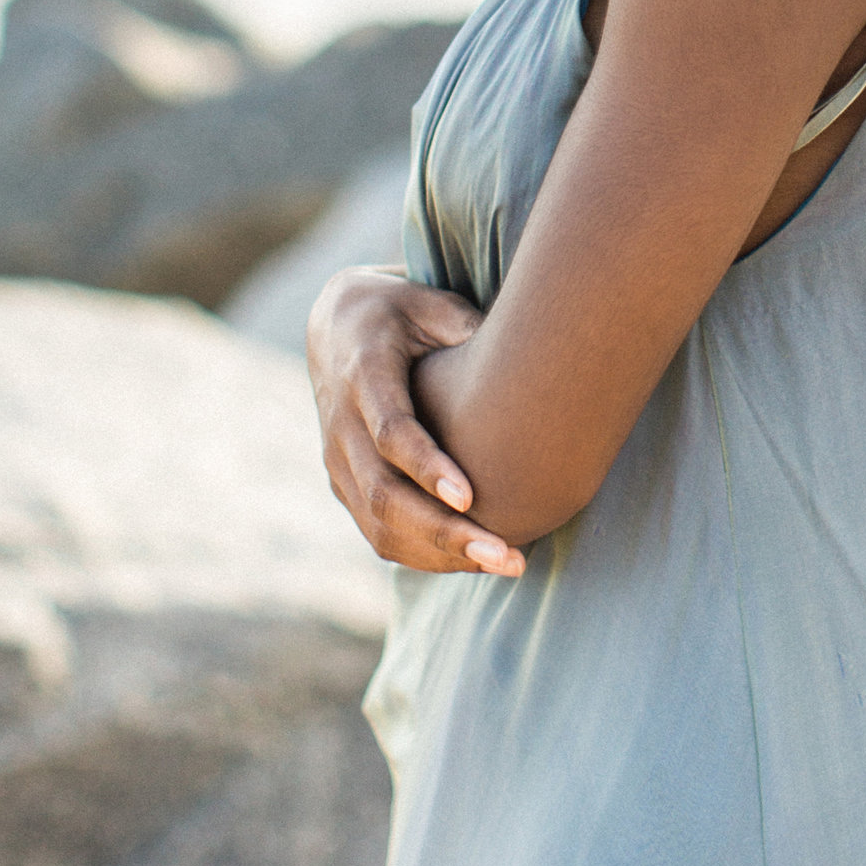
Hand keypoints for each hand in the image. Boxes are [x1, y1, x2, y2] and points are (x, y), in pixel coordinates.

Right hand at [307, 267, 526, 575]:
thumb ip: (470, 331)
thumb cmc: (403, 313)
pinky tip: (476, 559)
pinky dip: (425, 555)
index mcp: (363, 372)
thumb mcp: (433, 304)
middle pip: (384, 494)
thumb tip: (529, 360)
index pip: (390, 431)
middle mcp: (341, 423)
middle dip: (444, 531)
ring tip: (505, 562)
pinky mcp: (344, 485)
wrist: (337, 326)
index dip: (427, 466)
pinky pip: (378, 533)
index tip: (470, 497)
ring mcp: (337, 461)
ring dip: (440, 554)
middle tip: (506, 553)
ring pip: (379, 525)